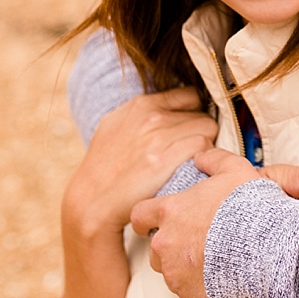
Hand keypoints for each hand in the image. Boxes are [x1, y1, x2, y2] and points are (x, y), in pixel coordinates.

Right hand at [62, 87, 217, 238]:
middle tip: (187, 152)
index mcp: (141, 104)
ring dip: (204, 146)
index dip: (195, 114)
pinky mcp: (164, 159)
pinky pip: (204, 147)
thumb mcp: (117, 126)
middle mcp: (150, 116)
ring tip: (188, 162)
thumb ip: (143, 113)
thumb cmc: (105, 168)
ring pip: (207, 129)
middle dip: (199, 132)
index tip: (190, 131)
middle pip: (202, 114)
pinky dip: (202, 159)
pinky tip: (190, 171)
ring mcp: (157, 136)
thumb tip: (169, 106)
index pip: (191, 95)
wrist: (91, 202)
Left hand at [130, 147, 298, 297]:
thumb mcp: (235, 170)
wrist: (265, 249)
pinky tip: (219, 279)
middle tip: (193, 242)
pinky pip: (187, 293)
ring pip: (170, 271)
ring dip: (183, 267)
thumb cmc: (248, 208)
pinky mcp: (188, 296)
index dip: (145, 219)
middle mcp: (165, 244)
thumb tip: (200, 156)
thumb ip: (214, 160)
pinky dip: (199, 288)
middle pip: (155, 247)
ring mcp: (175, 273)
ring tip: (210, 261)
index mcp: (170, 211)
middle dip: (169, 245)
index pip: (140, 215)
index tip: (149, 223)